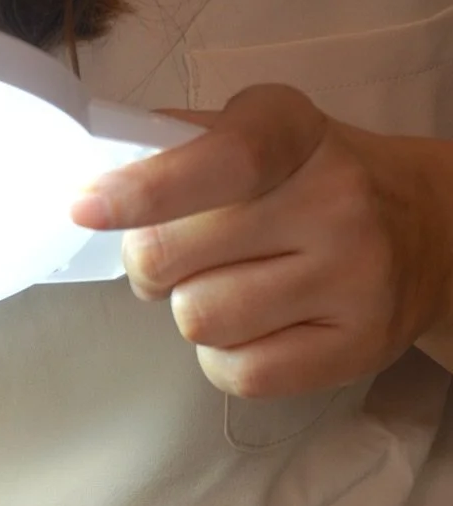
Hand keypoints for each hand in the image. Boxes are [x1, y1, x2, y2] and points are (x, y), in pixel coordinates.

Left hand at [71, 85, 452, 395]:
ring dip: (192, 312)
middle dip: (151, 265)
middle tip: (174, 262)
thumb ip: (185, 151)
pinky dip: (223, 359)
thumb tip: (104, 189)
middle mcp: (333, 199)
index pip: (220, 159)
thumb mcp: (260, 138)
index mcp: (295, 133)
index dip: (144, 190)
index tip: (87, 208)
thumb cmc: (310, 186)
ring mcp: (350, 277)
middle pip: (174, 255)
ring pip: (200, 319)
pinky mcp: (352, 347)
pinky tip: (252, 331)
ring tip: (229, 290)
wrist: (423, 232)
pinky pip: (237, 373)